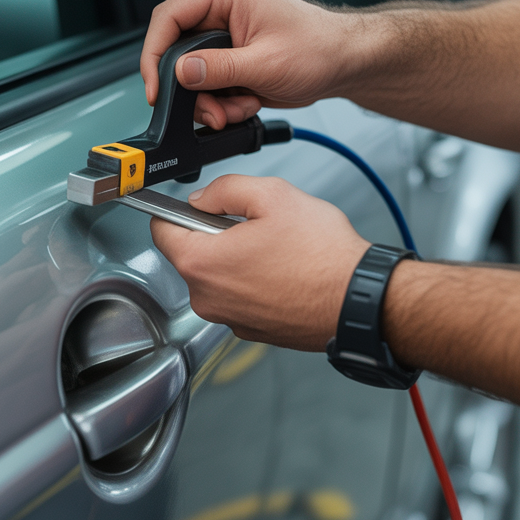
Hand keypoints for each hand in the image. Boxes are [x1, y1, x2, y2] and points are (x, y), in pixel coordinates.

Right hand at [140, 0, 371, 128]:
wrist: (345, 63)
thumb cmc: (320, 47)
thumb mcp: (266, 62)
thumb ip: (220, 69)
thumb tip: (182, 73)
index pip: (169, 17)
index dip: (154, 53)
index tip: (156, 86)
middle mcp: (220, 12)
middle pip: (176, 51)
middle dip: (190, 89)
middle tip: (209, 110)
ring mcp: (224, 38)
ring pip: (191, 75)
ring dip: (210, 101)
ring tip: (237, 109)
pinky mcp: (230, 60)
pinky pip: (208, 85)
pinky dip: (222, 103)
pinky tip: (246, 104)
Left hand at [150, 174, 369, 350]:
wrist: (359, 301)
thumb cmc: (323, 255)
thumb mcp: (272, 195)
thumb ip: (225, 189)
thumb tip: (203, 198)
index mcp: (202, 264)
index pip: (161, 230)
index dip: (174, 210)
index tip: (192, 205)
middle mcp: (207, 299)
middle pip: (191, 254)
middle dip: (215, 235)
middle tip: (254, 225)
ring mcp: (229, 318)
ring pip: (217, 276)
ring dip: (236, 259)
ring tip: (275, 250)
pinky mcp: (251, 330)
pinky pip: (239, 296)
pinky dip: (253, 282)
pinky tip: (283, 271)